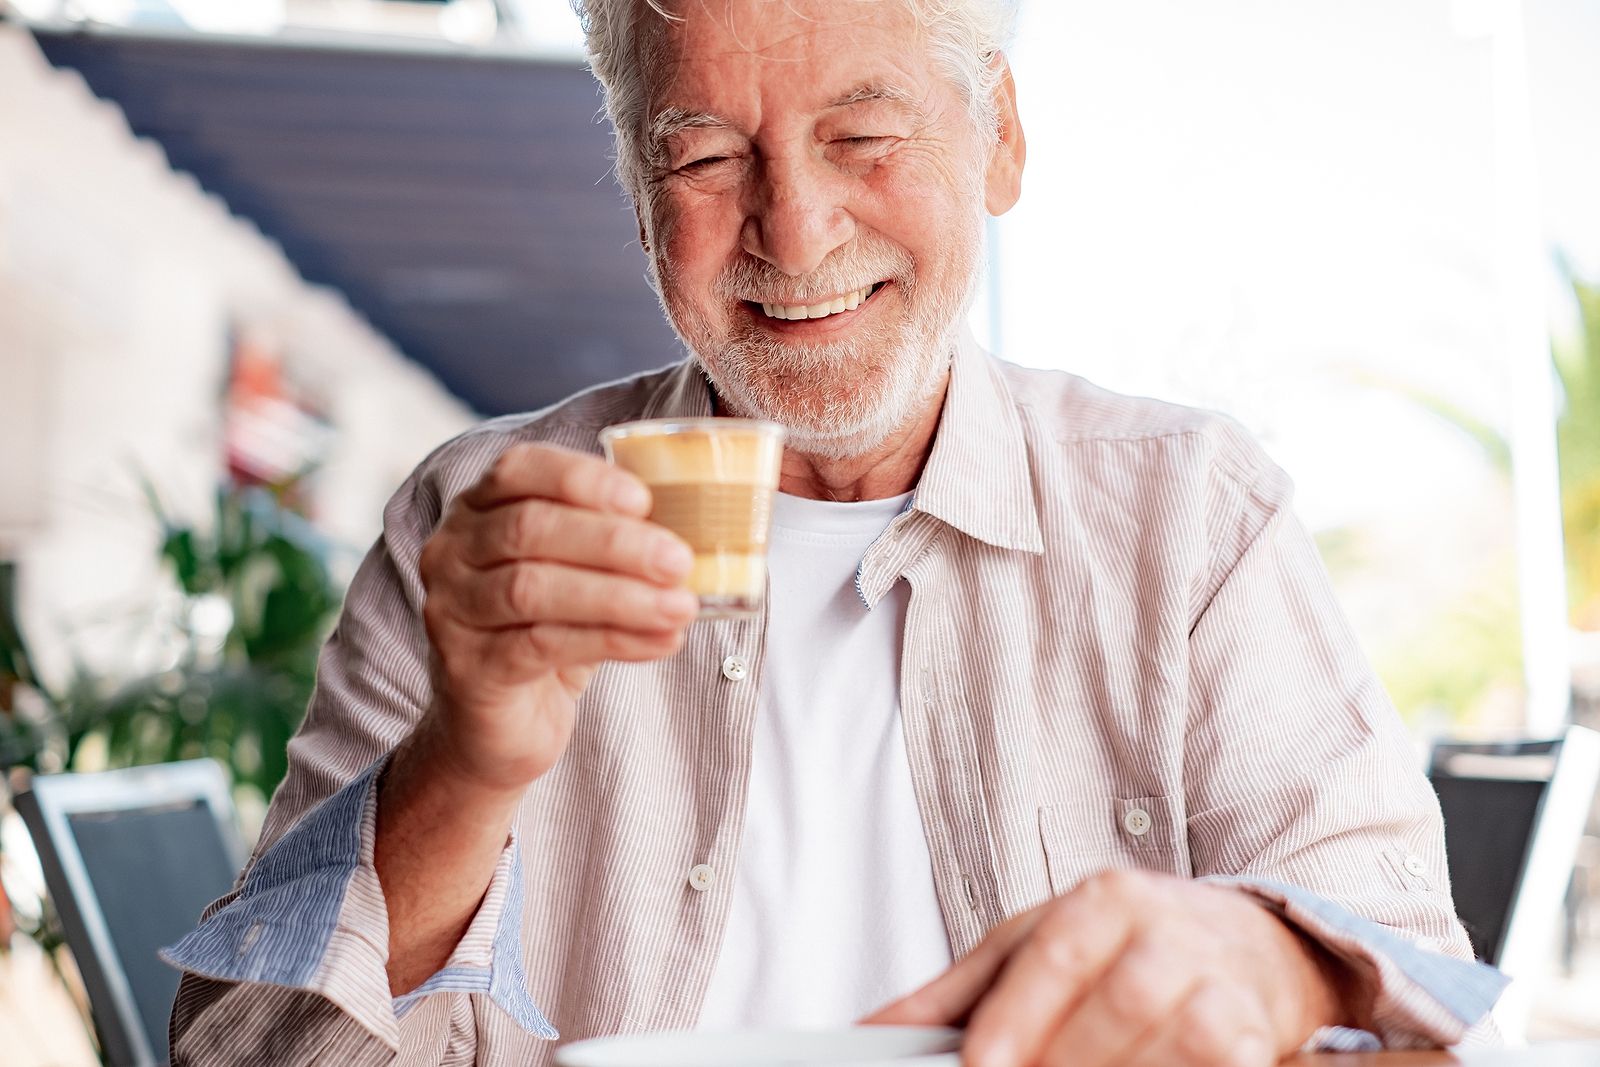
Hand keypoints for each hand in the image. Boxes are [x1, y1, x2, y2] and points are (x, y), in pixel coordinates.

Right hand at [414, 442, 697, 792]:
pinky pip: (543, 644)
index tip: (645, 500)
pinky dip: (612, 640)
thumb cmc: (547, 630)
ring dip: (619, 596)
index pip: (519, 469)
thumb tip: (693, 527)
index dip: (583, 480)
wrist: (502, 724)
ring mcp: (452, 610)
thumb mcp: (575, 573)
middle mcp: (452, 551)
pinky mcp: (469, 667)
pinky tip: (659, 641)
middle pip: (530, 528)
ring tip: (680, 607)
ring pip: (534, 588)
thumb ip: (611, 541)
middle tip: (679, 561)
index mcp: (478, 508)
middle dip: (614, 543)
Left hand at [865, 870, 1359, 1066]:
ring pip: (1173, 1048)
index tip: (982, 1066)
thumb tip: (875, 1031)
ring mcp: (1222, 989)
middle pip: (1117, 1008)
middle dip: (1066, 1063)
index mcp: (1106, 900)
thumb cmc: (1123, 946)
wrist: (1249, 946)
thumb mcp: (1034, 947)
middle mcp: (1170, 935)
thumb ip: (956, 994)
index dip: (1019, 1017)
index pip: (1058, 955)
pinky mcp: (1258, 1044)